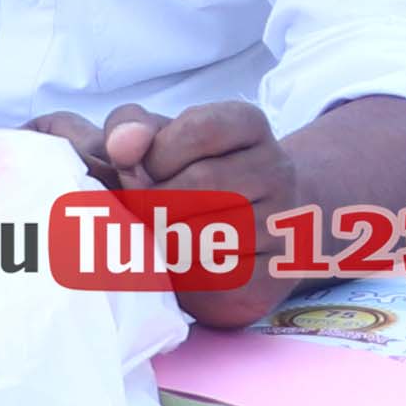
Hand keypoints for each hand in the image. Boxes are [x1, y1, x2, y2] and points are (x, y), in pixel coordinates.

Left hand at [38, 99, 310, 323]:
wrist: (241, 226)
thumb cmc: (184, 178)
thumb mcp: (155, 141)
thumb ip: (128, 128)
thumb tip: (122, 145)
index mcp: (249, 127)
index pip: (202, 130)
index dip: (158, 155)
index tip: (144, 171)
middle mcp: (278, 171)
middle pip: (202, 182)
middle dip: (152, 202)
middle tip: (140, 215)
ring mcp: (283, 224)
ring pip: (206, 234)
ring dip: (164, 242)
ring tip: (158, 242)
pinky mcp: (275, 274)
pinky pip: (217, 278)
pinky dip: (185, 278)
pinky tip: (181, 270)